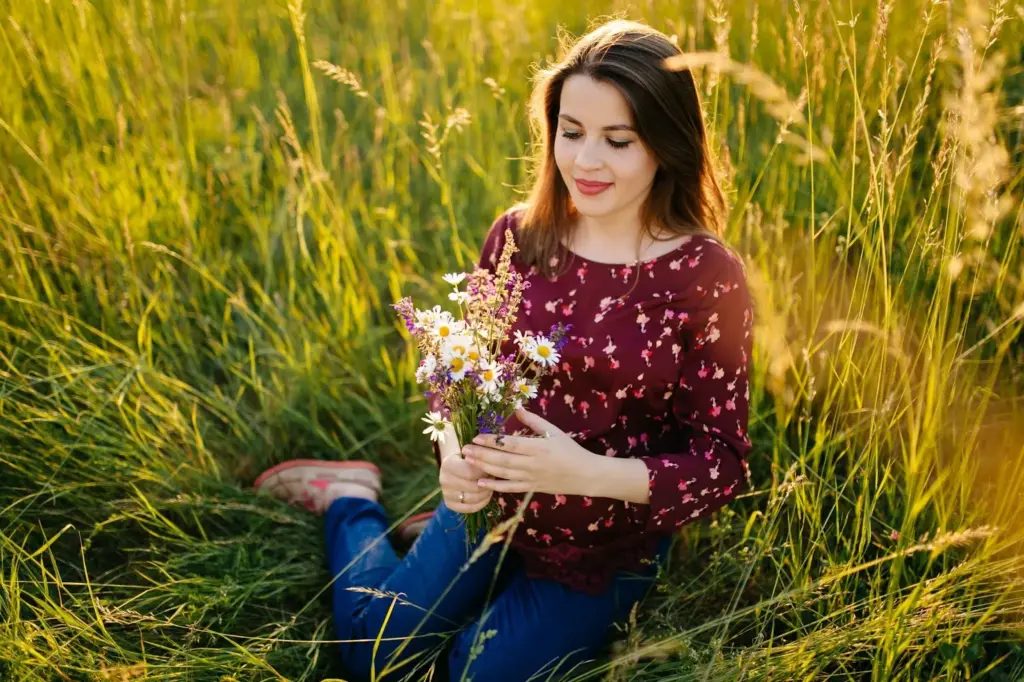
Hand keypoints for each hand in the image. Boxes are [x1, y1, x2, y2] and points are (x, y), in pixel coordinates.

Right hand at [439, 449, 492, 513]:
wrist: (455, 467)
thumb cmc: (467, 459)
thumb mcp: (472, 455)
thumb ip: (479, 460)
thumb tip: (488, 468)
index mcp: (448, 465)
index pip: (470, 473)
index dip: (484, 473)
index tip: (491, 470)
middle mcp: (444, 480)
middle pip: (473, 487)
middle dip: (487, 484)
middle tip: (493, 480)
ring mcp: (445, 493)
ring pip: (472, 499)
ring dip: (486, 494)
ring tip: (490, 487)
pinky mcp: (449, 504)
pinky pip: (469, 508)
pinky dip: (481, 503)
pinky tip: (486, 496)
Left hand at [461, 407, 597, 495]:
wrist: (586, 475)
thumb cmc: (570, 450)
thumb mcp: (553, 432)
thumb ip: (533, 421)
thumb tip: (516, 408)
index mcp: (538, 448)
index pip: (510, 444)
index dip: (491, 441)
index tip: (476, 437)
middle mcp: (532, 464)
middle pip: (502, 460)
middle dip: (481, 454)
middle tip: (464, 449)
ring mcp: (531, 478)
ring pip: (503, 474)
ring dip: (484, 467)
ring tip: (468, 461)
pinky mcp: (532, 489)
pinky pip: (510, 488)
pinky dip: (495, 486)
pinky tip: (481, 482)